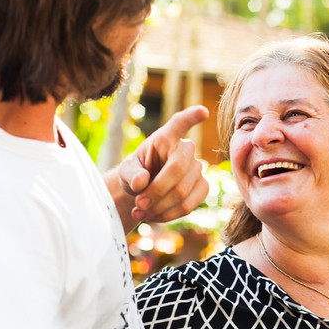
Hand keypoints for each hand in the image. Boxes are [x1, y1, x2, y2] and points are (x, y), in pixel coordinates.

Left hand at [106, 105, 208, 231]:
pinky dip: (168, 215)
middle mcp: (186, 150)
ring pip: (182, 192)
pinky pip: (189, 205)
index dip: (191, 117)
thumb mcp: (125, 171)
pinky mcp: (203, 188)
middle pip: (177, 170)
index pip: (179, 124)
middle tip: (138, 204)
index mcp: (165, 138)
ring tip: (141, 213)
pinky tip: (154, 217)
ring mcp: (198, 169)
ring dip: (159, 207)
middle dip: (156, 191)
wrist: (143, 192)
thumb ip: (130, 174)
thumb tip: (142, 182)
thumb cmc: (136, 174)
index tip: (203, 111)